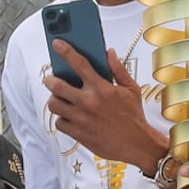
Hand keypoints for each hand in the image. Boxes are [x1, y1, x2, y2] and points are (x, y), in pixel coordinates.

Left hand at [43, 46, 169, 169]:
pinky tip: (70, 116)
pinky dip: (62, 118)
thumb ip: (118, 69)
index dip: (66, 51)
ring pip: (54, 104)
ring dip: (55, 99)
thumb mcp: (131, 89)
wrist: (137, 145)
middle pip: (57, 86)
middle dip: (50, 80)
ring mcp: (81, 119)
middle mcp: (89, 102)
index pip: (80, 64)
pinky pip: (59, 123)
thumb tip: (109, 52)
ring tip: (61, 98)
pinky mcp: (78, 134)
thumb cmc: (134, 116)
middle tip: (52, 79)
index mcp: (102, 88)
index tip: (57, 43)